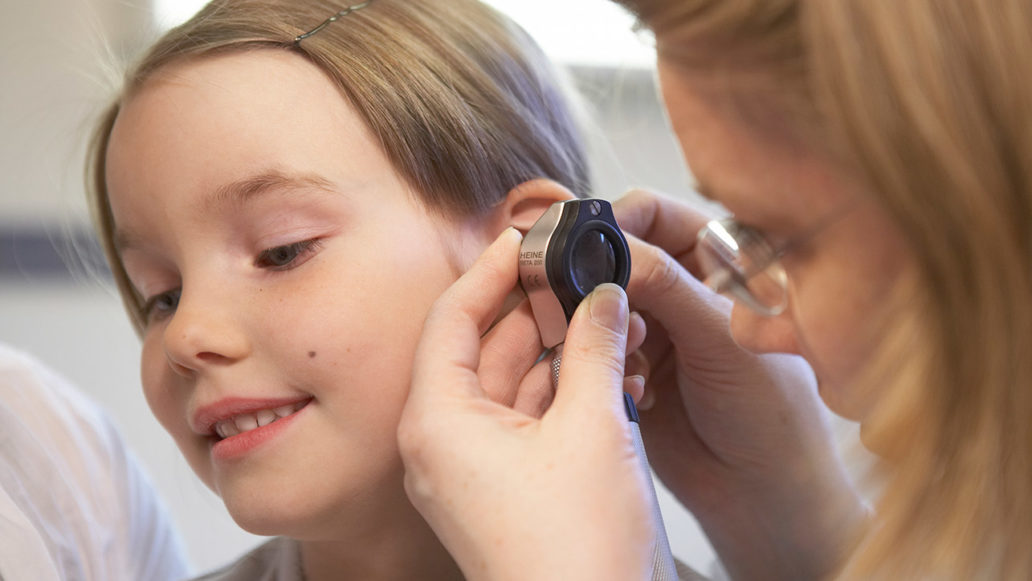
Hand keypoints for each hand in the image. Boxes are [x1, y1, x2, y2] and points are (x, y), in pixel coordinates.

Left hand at [398, 228, 657, 580]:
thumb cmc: (576, 552)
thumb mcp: (591, 428)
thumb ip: (592, 348)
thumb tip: (600, 296)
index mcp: (438, 423)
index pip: (452, 319)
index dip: (490, 269)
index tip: (525, 237)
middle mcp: (447, 443)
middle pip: (487, 347)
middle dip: (539, 307)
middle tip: (580, 268)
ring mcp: (480, 467)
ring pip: (517, 382)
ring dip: (563, 348)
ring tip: (612, 311)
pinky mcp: (513, 485)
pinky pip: (535, 417)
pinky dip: (570, 388)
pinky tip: (615, 362)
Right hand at [613, 189, 867, 579]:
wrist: (761, 493)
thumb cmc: (772, 412)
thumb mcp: (724, 339)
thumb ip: (668, 287)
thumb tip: (610, 247)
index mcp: (716, 258)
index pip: (652, 212)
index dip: (618, 224)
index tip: (592, 251)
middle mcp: (679, 284)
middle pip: (614, 254)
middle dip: (600, 281)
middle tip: (595, 310)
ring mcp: (651, 325)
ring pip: (594, 302)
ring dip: (602, 329)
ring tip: (634, 363)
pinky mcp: (627, 364)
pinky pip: (590, 346)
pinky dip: (601, 363)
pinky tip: (635, 390)